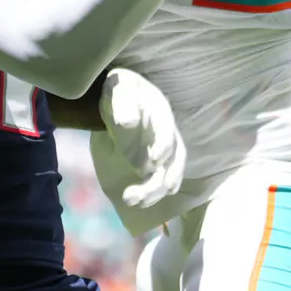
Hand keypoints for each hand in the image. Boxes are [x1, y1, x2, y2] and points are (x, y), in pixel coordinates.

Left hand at [89, 67, 187, 214]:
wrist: (120, 96)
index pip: (167, 130)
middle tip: (134, 196)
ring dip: (154, 191)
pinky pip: (160, 178)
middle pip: (171, 160)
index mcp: (160, 111)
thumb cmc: (120, 89)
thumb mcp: (118, 88)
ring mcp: (162, 148)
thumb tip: (129, 122)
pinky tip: (141, 202)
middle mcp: (166, 132)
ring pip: (167, 174)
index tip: (154, 160)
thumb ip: (124, 102)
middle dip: (157, 181)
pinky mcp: (154, 160)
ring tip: (131, 202)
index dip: (163, 145)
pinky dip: (155, 191)